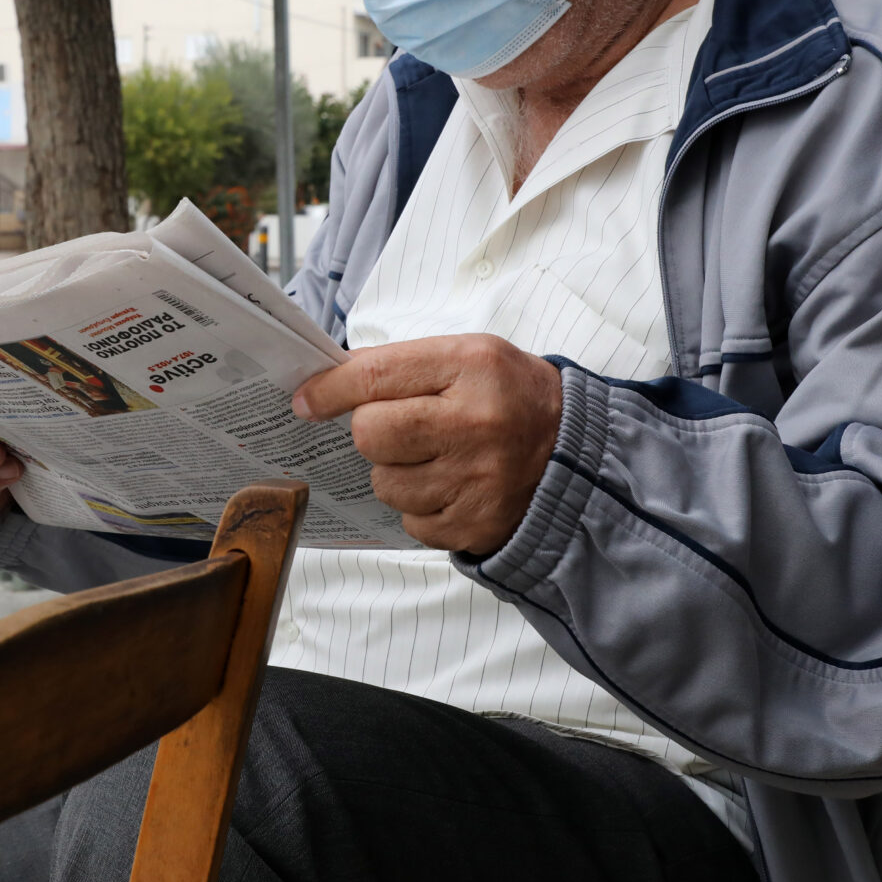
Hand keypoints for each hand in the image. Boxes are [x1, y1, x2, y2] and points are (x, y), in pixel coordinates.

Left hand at [292, 335, 562, 555]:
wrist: (576, 453)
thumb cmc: (509, 396)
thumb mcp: (466, 356)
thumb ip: (399, 364)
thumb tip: (325, 384)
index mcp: (470, 367)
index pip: (374, 376)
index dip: (329, 390)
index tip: (305, 399)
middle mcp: (474, 424)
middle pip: (370, 434)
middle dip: (372, 432)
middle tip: (400, 428)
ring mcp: (477, 481)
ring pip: (385, 483)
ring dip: (397, 473)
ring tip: (437, 458)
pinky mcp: (476, 525)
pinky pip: (410, 521)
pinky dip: (421, 507)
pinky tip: (452, 487)